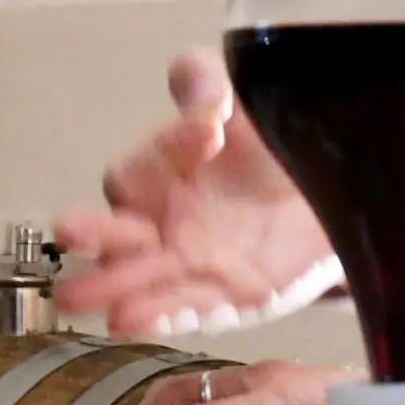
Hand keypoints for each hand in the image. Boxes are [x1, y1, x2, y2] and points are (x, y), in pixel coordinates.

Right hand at [52, 47, 335, 337]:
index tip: (211, 131)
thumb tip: (204, 106)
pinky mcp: (227, 300)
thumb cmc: (273, 147)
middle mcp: (162, 225)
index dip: (165, 150)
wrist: (335, 191)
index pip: (139, 169)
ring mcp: (190, 266)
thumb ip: (205, 84)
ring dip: (110, 286)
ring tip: (77, 296)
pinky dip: (156, 316)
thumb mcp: (240, 99)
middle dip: (92, 233)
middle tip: (69, 230)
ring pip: (138, 279)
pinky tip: (126, 321)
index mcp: (158, 176)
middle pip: (114, 232)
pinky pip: (187, 311)